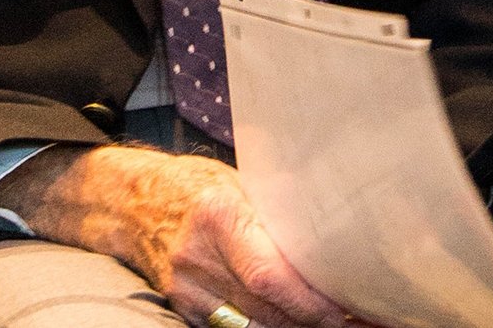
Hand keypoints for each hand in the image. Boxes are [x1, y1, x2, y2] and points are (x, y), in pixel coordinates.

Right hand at [0, 144, 388, 327]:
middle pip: (268, 311)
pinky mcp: (186, 310)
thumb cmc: (194, 183)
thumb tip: (334, 231)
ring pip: (255, 327)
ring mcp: (189, 292)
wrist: (129, 202)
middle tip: (363, 319)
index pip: (270, 275)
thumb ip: (275, 211)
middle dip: (318, 321)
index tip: (352, 305)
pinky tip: (299, 323)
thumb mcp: (237, 181)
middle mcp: (198, 259)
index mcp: (216, 216)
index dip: (313, 301)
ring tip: (342, 324)